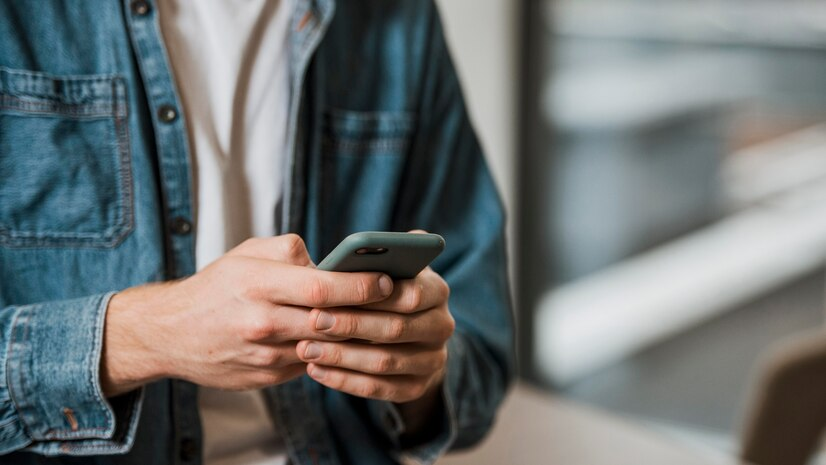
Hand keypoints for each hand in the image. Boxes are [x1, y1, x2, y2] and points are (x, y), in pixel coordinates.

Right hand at [100, 235, 393, 395]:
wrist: (171, 333)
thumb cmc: (216, 286)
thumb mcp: (246, 253)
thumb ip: (290, 250)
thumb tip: (331, 260)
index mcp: (257, 284)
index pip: (322, 288)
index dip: (360, 286)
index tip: (388, 280)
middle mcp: (261, 322)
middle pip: (330, 322)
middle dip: (370, 314)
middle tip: (400, 304)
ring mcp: (263, 355)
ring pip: (325, 347)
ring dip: (356, 338)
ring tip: (384, 322)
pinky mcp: (264, 378)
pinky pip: (309, 364)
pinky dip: (331, 353)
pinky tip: (349, 342)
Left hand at [296, 266, 453, 403]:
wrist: (407, 334)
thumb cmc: (384, 291)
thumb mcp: (387, 269)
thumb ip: (378, 258)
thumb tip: (358, 251)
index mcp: (437, 291)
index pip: (410, 295)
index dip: (370, 296)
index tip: (332, 292)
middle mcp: (442, 326)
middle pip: (395, 329)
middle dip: (351, 325)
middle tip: (314, 320)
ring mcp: (432, 360)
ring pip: (385, 362)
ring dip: (342, 357)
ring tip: (306, 349)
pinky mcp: (416, 387)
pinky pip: (378, 389)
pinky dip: (344, 380)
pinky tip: (316, 369)